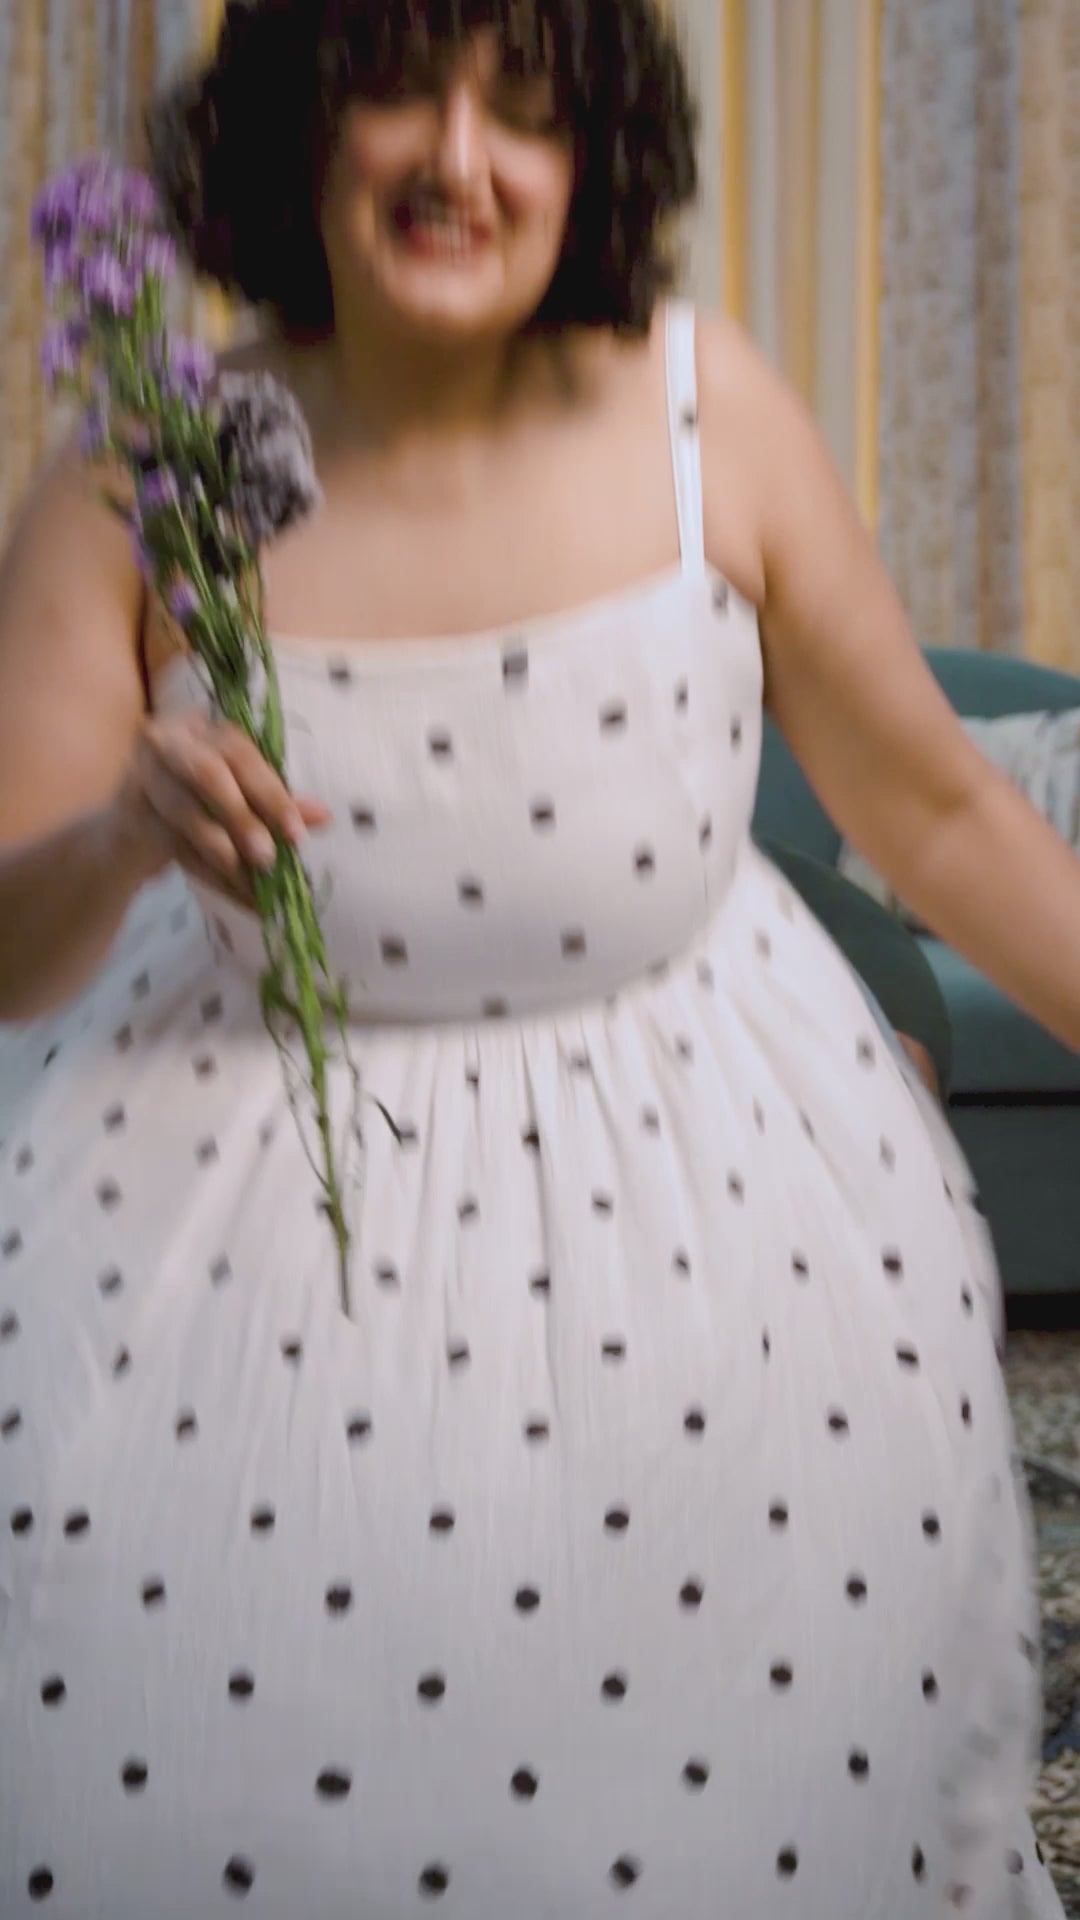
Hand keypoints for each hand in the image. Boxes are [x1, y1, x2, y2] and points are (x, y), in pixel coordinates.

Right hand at [111, 708, 330, 910]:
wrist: (132, 827)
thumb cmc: (197, 803)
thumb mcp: (239, 798)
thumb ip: (275, 803)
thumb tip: (323, 817)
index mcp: (203, 728)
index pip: (240, 754)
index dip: (271, 793)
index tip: (296, 834)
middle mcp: (168, 740)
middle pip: (208, 775)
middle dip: (242, 818)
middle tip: (268, 858)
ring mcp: (140, 774)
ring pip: (185, 812)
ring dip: (223, 852)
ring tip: (254, 885)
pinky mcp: (126, 812)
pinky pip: (170, 844)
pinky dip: (207, 872)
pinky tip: (237, 894)